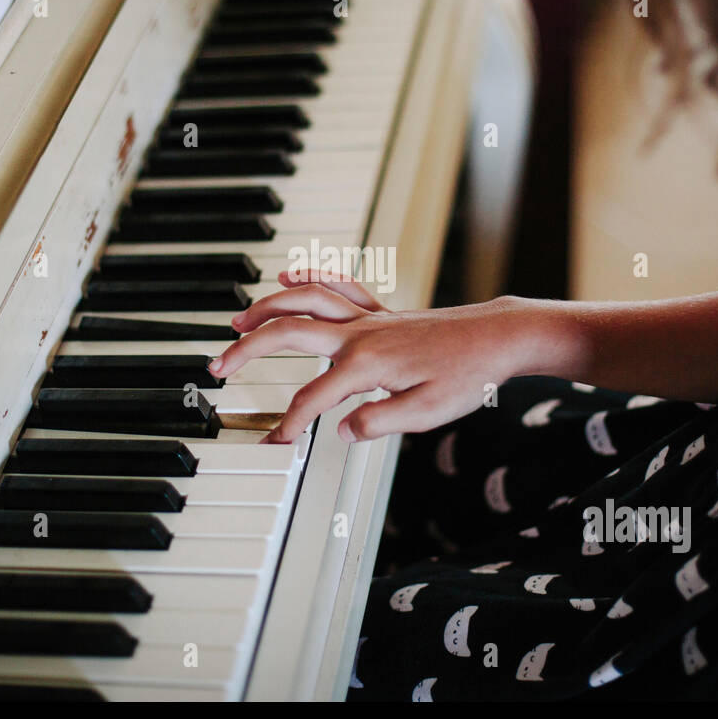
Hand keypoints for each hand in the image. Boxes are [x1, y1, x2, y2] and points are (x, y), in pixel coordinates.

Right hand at [209, 269, 541, 443]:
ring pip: (306, 300)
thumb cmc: (468, 374)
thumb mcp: (428, 412)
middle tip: (218, 366)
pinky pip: (338, 286)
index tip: (275, 443)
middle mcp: (361, 334)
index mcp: (367, 364)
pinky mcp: (381, 312)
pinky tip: (289, 276)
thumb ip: (379, 422)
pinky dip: (310, 277)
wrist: (498, 337)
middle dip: (248, 349)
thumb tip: (341, 430)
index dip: (288, 422)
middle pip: (289, 333)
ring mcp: (369, 318)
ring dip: (267, 307)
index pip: (312, 397)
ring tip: (237, 321)